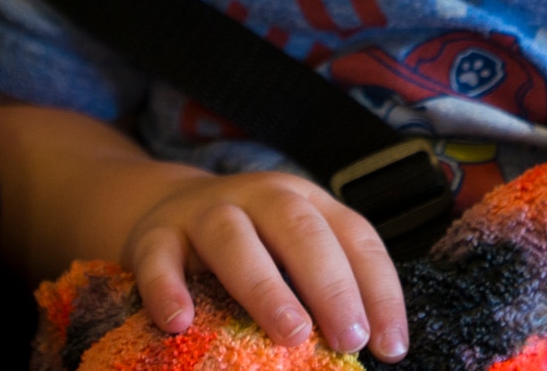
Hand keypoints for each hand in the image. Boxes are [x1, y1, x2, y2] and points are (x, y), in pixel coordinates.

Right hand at [126, 169, 409, 361]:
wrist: (163, 208)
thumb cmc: (249, 246)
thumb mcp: (291, 252)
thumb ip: (321, 289)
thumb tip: (363, 349)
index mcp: (306, 201)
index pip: (355, 236)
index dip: (378, 291)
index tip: (391, 348)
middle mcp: (260, 197)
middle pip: (300, 228)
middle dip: (331, 284)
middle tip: (350, 338)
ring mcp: (204, 212)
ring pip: (234, 236)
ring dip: (265, 285)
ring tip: (292, 334)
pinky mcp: (155, 236)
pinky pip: (159, 258)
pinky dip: (168, 288)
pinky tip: (180, 322)